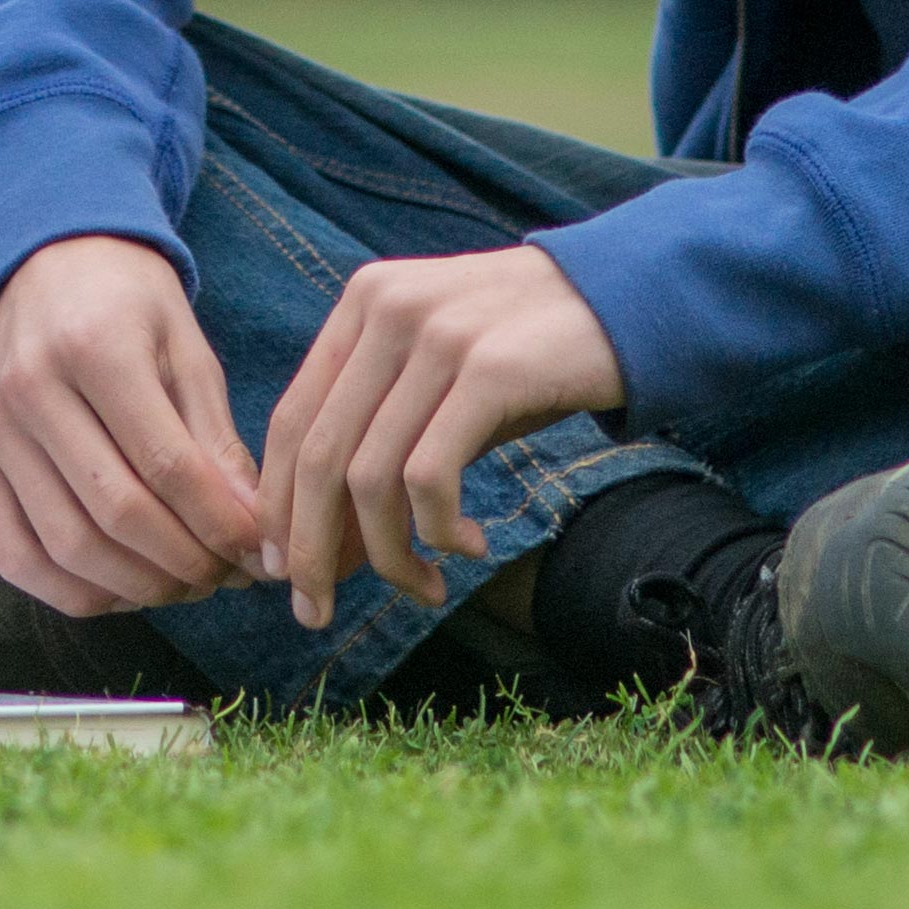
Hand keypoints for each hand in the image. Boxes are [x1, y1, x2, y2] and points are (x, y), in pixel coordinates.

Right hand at [0, 234, 266, 619]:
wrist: (42, 262)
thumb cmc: (129, 305)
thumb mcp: (187, 350)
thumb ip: (216, 442)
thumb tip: (254, 535)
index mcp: (95, 345)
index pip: (167, 465)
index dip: (222, 524)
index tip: (261, 553)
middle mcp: (29, 388)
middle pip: (117, 513)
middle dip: (187, 563)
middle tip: (228, 576)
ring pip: (68, 548)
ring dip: (139, 586)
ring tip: (185, 583)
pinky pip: (18, 560)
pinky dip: (78, 592)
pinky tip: (125, 586)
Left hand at [262, 242, 627, 628]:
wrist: (629, 298)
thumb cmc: (528, 355)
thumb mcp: (442, 379)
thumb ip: (382, 438)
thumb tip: (328, 545)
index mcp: (364, 303)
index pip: (291, 418)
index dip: (279, 505)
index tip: (282, 571)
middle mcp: (388, 309)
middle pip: (317, 453)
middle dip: (312, 548)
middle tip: (320, 610)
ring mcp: (437, 336)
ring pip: (370, 476)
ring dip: (390, 555)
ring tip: (424, 587)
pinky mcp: (488, 370)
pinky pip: (429, 477)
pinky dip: (439, 532)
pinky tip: (469, 546)